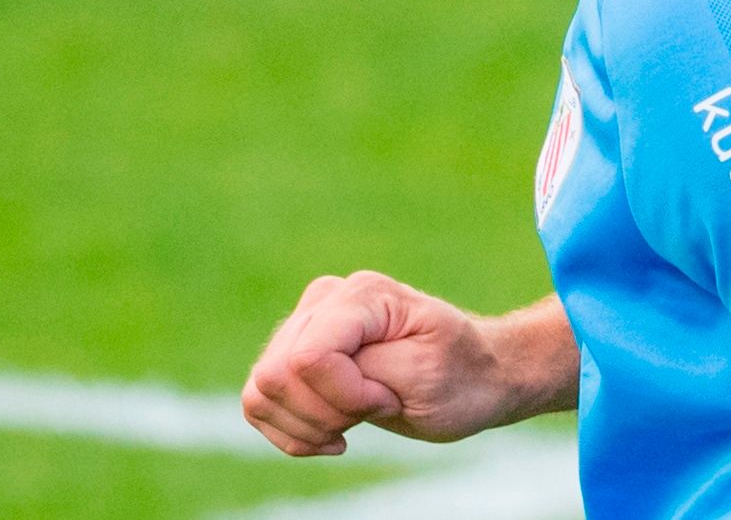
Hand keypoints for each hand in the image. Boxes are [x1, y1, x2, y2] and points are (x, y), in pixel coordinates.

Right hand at [242, 271, 537, 456]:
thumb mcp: (425, 373)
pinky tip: (331, 435)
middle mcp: (325, 299)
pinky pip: (258, 403)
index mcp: (363, 295)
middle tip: (377, 408)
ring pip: (262, 392)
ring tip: (354, 423)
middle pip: (278, 376)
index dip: (344, 396)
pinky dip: (290, 432)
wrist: (472, 376)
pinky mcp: (293, 354)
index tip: (388, 398)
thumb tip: (303, 364)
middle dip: (324, 414)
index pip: (311, 358)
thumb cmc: (461, 375)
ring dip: (306, 427)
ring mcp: (305, 324)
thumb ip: (363, 369)